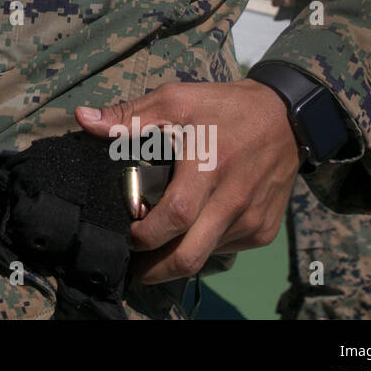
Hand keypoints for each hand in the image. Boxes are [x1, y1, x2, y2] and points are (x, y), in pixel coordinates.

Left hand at [75, 79, 300, 283]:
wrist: (287, 118)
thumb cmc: (224, 107)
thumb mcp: (175, 101)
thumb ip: (129, 115)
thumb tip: (83, 118)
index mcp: (208, 169)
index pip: (173, 218)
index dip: (143, 235)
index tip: (125, 232)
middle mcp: (232, 201)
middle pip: (188, 257)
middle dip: (154, 269)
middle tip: (133, 264)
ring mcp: (251, 220)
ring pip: (205, 256)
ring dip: (178, 255)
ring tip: (159, 242)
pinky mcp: (264, 230)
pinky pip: (225, 249)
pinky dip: (203, 246)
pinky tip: (192, 228)